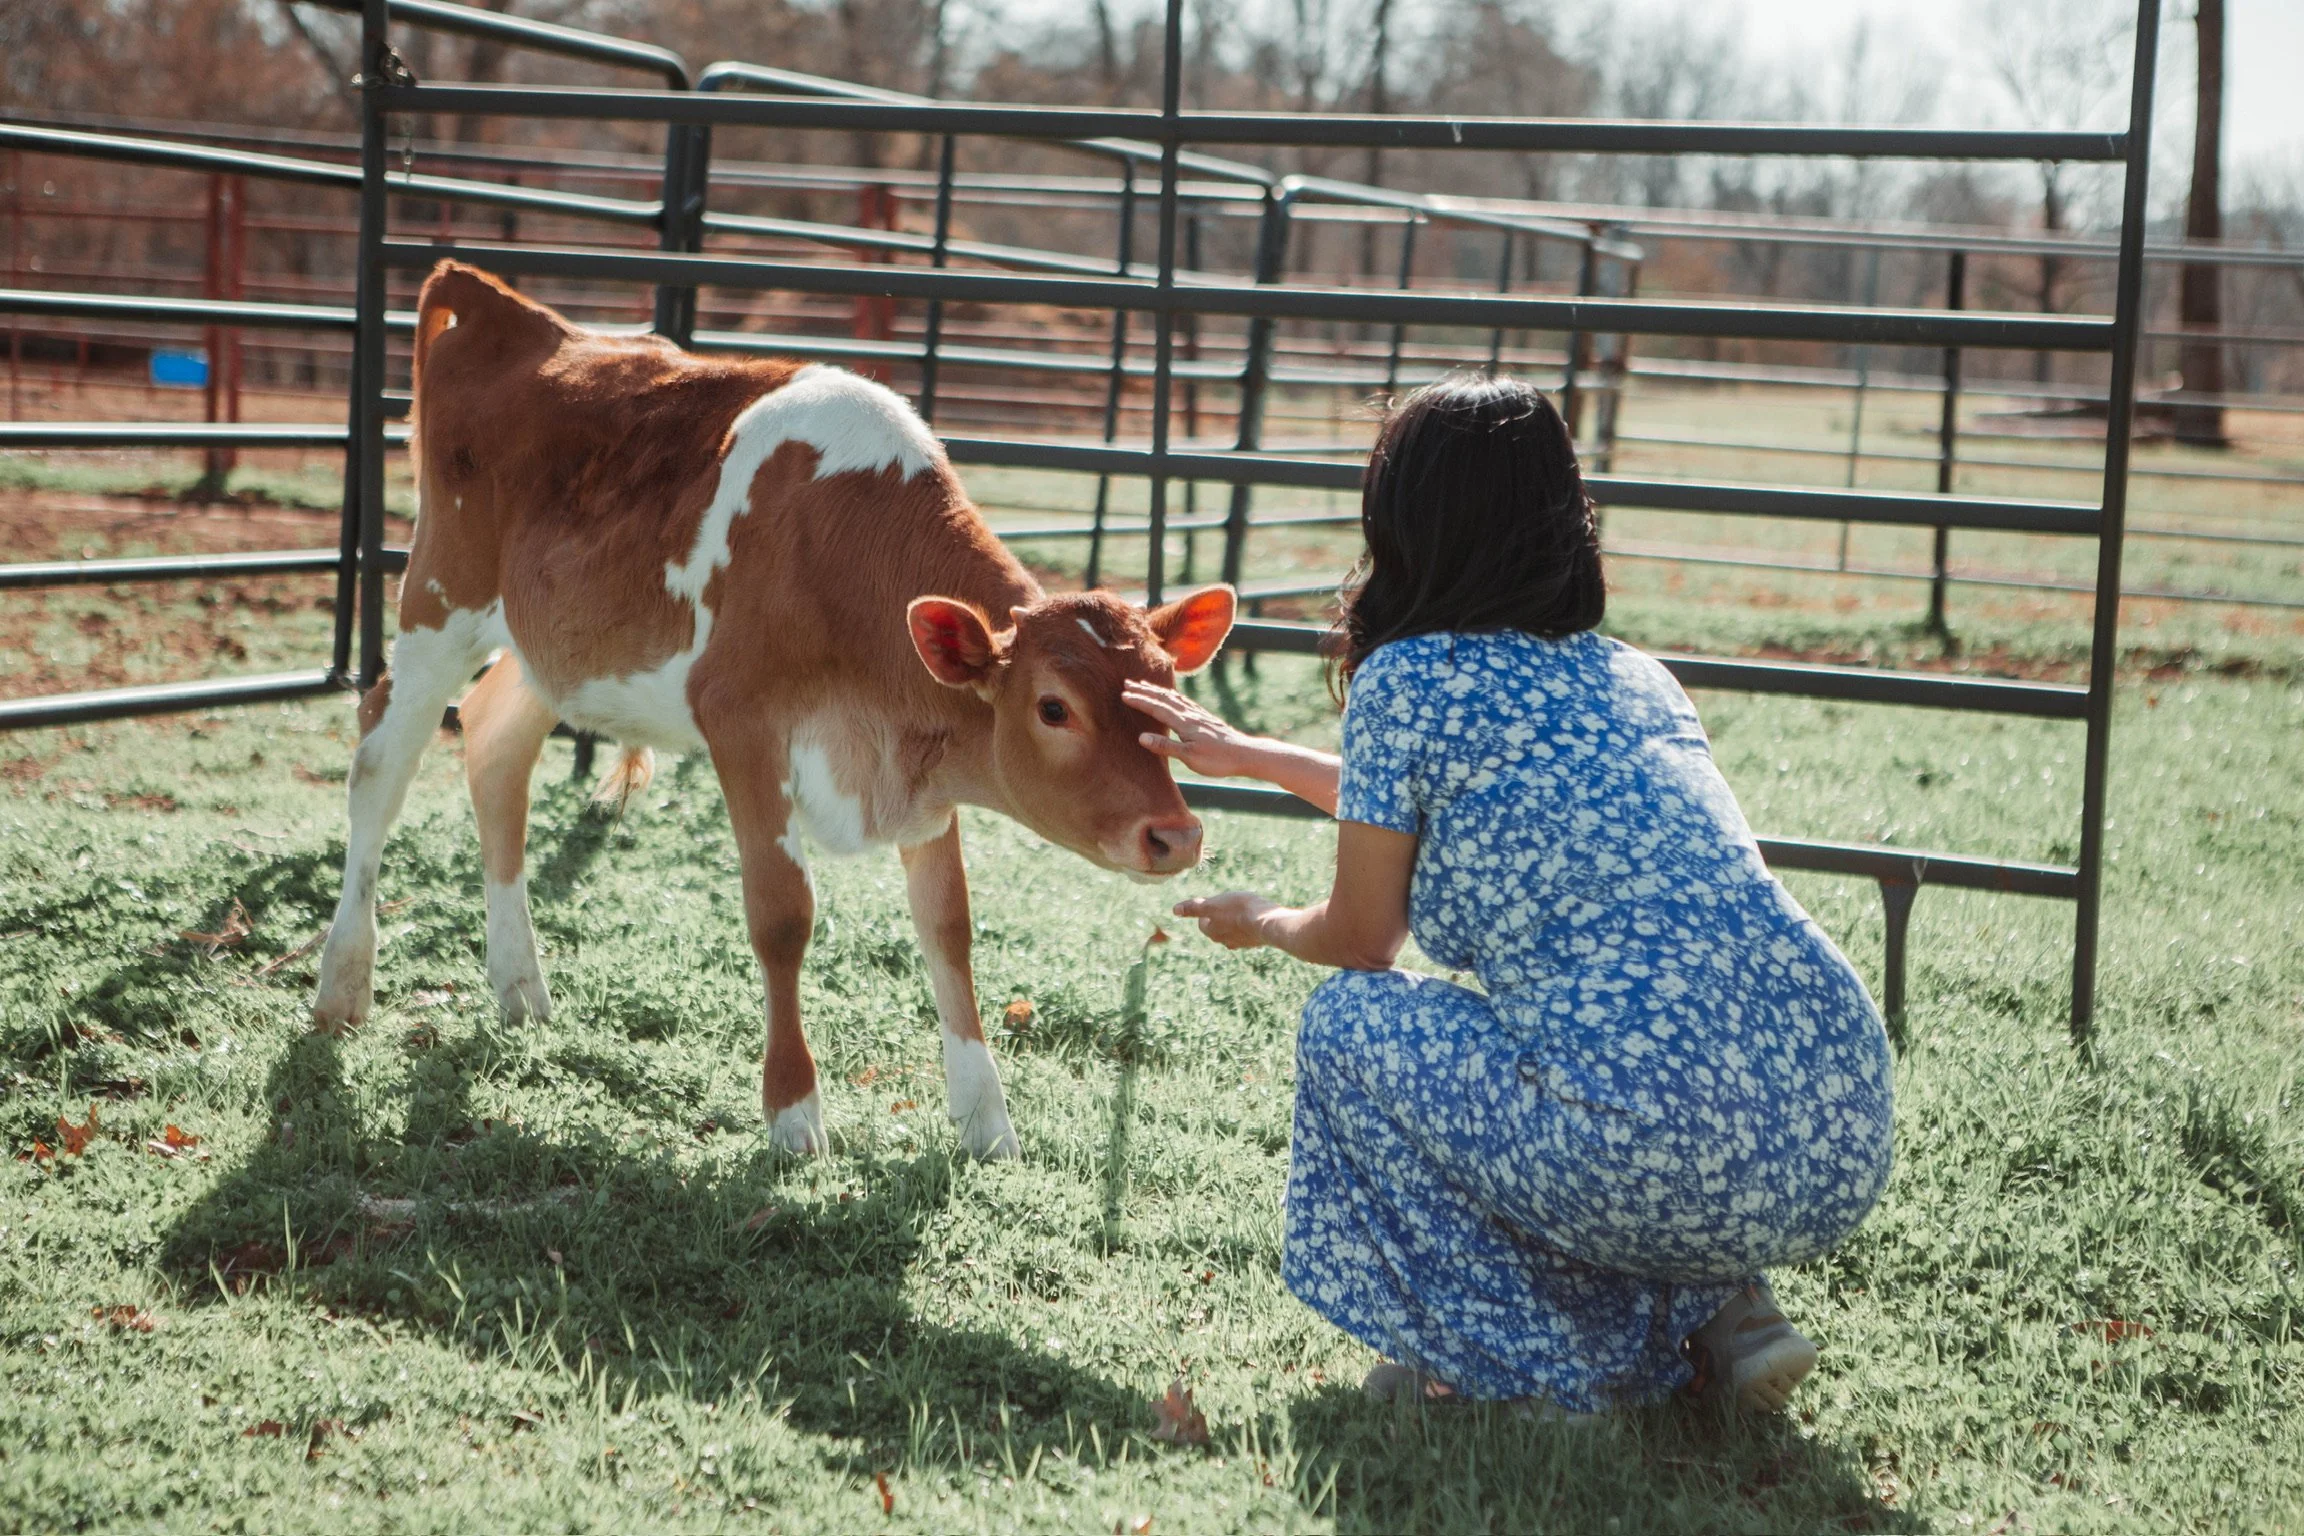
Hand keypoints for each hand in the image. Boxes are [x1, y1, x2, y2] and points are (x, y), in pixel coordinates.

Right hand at [1123, 681, 1266, 779]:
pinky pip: (1185, 701)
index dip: (1140, 701)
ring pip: (1174, 698)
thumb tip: (1141, 737)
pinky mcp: (1206, 718)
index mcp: (1184, 723)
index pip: (1157, 708)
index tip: (1124, 694)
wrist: (1245, 754)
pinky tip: (1174, 697)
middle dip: (1145, 690)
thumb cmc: (1218, 759)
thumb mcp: (1189, 757)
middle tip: (1128, 682)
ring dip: (1158, 691)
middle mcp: (1191, 714)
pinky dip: (1174, 695)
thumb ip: (1165, 746)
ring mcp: (1199, 715)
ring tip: (1145, 684)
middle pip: (1164, 698)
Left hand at [1173, 890, 1281, 950]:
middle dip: (1220, 918)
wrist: (1267, 922)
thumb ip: (1193, 908)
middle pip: (1217, 928)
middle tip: (1229, 904)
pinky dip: (1248, 926)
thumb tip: (1174, 910)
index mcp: (1212, 932)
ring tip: (1243, 909)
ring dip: (1235, 922)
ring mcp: (1241, 943)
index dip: (1207, 911)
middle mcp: (1225, 941)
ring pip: (1233, 931)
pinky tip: (1255, 917)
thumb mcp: (1212, 904)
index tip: (1215, 902)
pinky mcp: (1256, 941)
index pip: (1202, 923)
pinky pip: (1248, 933)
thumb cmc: (1238, 910)